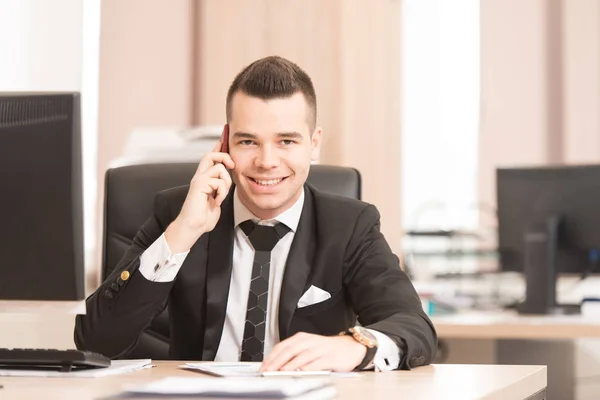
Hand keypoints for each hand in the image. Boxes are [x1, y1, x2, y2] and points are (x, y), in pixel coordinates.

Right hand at [165, 138, 234, 252]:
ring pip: (220, 168)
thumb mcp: (217, 199)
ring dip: (226, 184)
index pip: (210, 158)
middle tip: (232, 166)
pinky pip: (219, 182)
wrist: (193, 227)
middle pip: (211, 154)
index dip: (218, 146)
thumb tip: (228, 180)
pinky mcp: (199, 185)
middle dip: (224, 156)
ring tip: (221, 196)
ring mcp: (198, 180)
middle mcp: (200, 177)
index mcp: (204, 179)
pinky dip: (222, 193)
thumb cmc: (204, 217)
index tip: (224, 136)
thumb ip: (221, 188)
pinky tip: (216, 202)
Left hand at [260, 332, 366, 371]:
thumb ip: (293, 355)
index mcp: (302, 338)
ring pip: (303, 355)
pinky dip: (309, 367)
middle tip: (269, 371)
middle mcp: (310, 341)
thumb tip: (275, 366)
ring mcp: (321, 348)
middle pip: (290, 350)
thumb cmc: (327, 350)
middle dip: (277, 361)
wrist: (351, 347)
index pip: (282, 346)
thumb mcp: (308, 348)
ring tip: (282, 371)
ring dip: (291, 364)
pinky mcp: (331, 357)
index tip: (264, 367)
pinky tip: (302, 371)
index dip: (272, 357)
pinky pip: (318, 362)